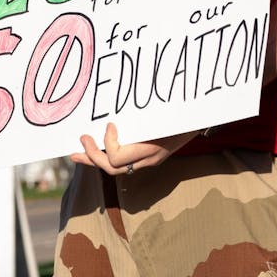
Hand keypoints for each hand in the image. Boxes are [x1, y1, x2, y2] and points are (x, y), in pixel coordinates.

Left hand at [71, 122, 197, 174]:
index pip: (119, 157)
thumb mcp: (163, 113)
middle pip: (113, 168)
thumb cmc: (181, 113)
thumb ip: (142, 115)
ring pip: (114, 169)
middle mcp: (148, 159)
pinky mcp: (146, 157)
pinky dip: (105, 157)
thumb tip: (118, 107)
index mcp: (151, 148)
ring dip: (93, 160)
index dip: (108, 144)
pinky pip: (122, 163)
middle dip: (93, 155)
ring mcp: (148, 160)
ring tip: (76, 153)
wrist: (200, 119)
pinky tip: (92, 152)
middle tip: (82, 138)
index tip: (109, 125)